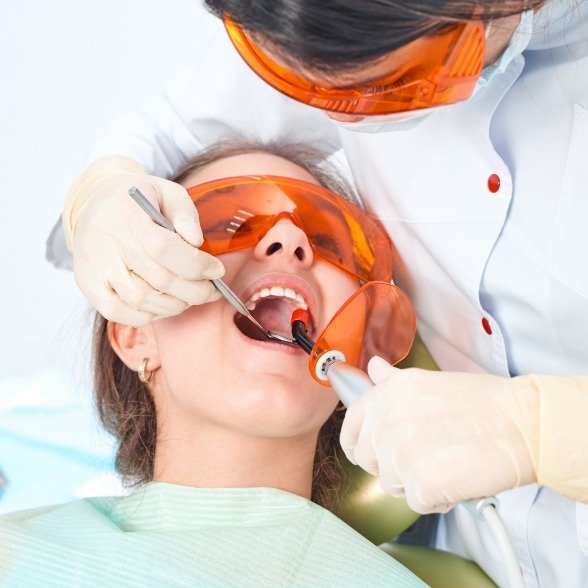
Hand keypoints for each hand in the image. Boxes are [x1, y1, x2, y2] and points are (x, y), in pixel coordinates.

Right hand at [64, 156, 223, 325]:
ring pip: (142, 300)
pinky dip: (147, 315)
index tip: (216, 270)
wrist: (92, 203)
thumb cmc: (137, 200)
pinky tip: (163, 305)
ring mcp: (95, 268)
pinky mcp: (88, 286)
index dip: (196, 265)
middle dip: (195, 291)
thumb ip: (184, 213)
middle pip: (159, 280)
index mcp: (128, 215)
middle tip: (211, 290)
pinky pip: (119, 313)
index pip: (164, 248)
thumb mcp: (165, 191)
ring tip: (189, 297)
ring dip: (175, 305)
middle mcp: (107, 244)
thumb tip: (196, 240)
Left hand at [340, 357, 538, 512]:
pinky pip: (415, 502)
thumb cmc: (483, 404)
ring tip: (446, 462)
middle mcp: (388, 419)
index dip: (361, 444)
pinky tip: (456, 479)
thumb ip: (393, 382)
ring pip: (391, 484)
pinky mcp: (421, 483)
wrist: (524, 423)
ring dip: (416, 481)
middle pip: (369, 460)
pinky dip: (436, 499)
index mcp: (387, 393)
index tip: (373, 451)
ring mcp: (402, 452)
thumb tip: (374, 369)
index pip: (351, 429)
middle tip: (426, 453)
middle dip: (393, 464)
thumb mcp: (429, 381)